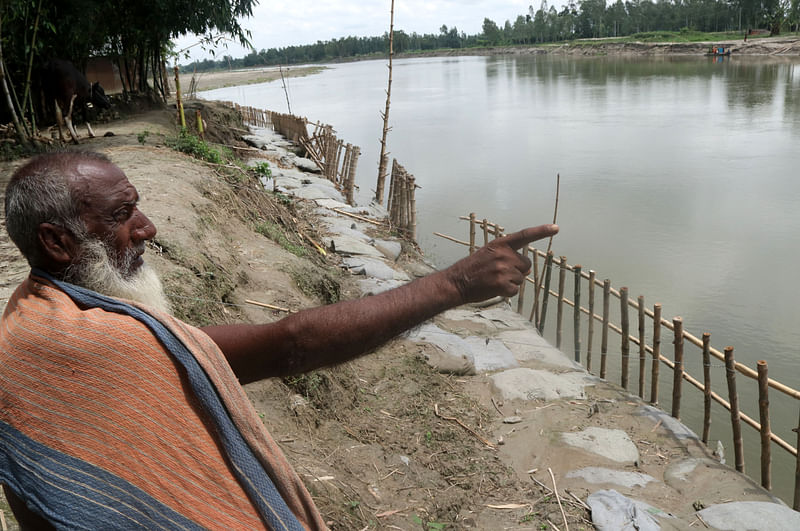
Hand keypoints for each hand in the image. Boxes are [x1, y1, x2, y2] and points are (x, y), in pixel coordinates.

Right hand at [444, 224, 558, 303]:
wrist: (456, 282)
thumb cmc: (473, 269)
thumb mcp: (489, 254)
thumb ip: (508, 257)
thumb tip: (525, 270)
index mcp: (500, 244)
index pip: (524, 235)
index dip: (541, 231)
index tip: (556, 228)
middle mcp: (504, 255)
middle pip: (526, 265)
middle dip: (517, 271)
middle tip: (499, 273)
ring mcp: (503, 269)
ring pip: (520, 279)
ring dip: (510, 283)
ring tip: (493, 280)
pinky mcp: (502, 284)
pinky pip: (514, 290)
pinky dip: (506, 292)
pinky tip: (494, 289)